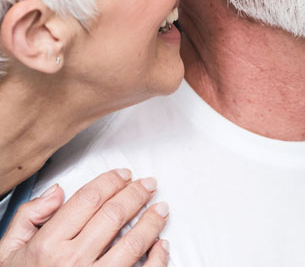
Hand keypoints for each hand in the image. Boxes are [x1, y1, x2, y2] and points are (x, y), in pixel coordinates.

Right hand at [0, 169, 169, 265]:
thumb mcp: (8, 253)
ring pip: (133, 243)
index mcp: (47, 246)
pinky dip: (157, 258)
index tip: (124, 175)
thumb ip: (28, 218)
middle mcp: (71, 262)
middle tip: (148, 185)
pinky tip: (160, 246)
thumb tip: (56, 193)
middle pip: (114, 214)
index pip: (88, 199)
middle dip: (136, 194)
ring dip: (152, 222)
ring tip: (160, 209)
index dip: (111, 181)